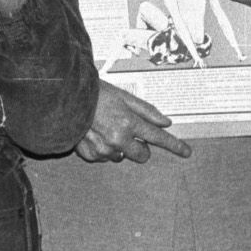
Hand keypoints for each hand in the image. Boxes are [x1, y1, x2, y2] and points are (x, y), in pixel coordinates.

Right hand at [76, 84, 190, 164]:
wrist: (64, 98)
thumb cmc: (92, 93)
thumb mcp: (123, 96)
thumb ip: (146, 111)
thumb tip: (165, 122)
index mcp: (129, 123)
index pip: (159, 138)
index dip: (174, 145)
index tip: (186, 152)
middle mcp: (118, 139)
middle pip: (142, 155)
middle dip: (141, 147)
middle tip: (132, 135)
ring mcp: (103, 149)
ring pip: (122, 156)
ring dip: (120, 147)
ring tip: (106, 129)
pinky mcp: (90, 154)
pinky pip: (104, 157)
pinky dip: (103, 149)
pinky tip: (95, 135)